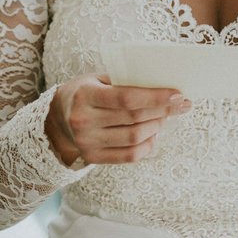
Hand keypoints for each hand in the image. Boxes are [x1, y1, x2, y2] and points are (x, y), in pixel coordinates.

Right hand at [45, 73, 190, 166]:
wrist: (56, 120)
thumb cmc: (84, 93)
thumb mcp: (96, 79)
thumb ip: (124, 80)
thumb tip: (163, 82)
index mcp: (85, 95)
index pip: (126, 98)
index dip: (155, 97)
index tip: (177, 94)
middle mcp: (83, 121)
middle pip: (134, 118)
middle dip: (163, 110)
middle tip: (181, 103)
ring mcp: (87, 143)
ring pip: (134, 137)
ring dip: (157, 126)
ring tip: (166, 116)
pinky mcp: (92, 158)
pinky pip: (129, 156)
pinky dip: (147, 145)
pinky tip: (154, 134)